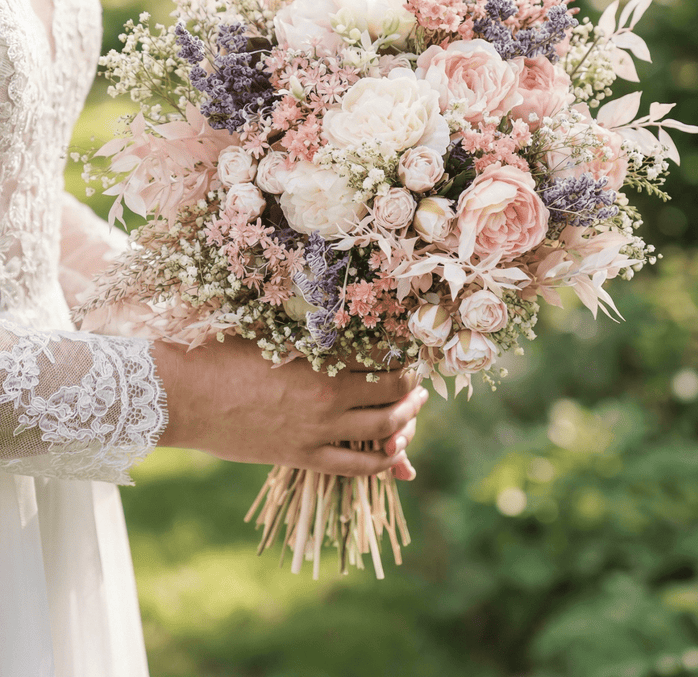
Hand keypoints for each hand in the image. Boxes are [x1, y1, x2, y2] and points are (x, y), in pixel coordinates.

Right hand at [153, 336, 427, 478]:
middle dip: (412, 388)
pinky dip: (383, 461)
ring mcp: (317, 434)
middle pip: (392, 395)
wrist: (182, 395)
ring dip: (407, 421)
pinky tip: (393, 454)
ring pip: (384, 432)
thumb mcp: (271, 334)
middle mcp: (328, 400)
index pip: (382, 358)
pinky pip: (357, 467)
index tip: (409, 350)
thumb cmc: (221, 353)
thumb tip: (337, 326)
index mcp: (321, 361)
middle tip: (418, 382)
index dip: (402, 355)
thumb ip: (307, 335)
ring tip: (413, 411)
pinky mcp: (300, 458)